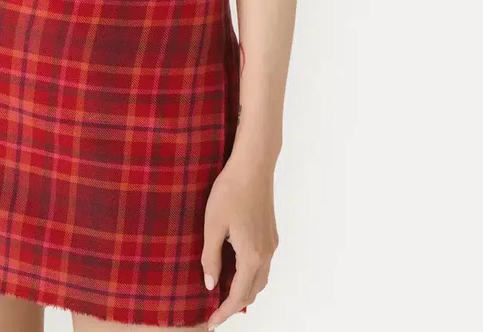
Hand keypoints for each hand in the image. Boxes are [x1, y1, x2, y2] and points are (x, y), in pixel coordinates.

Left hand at [200, 157, 277, 327]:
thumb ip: (211, 258)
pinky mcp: (271, 234)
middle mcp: (266, 254)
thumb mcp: (212, 225)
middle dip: (234, 304)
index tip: (211, 322)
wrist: (253, 166)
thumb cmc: (230, 191)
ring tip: (224, 293)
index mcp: (251, 256)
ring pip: (260, 279)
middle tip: (214, 310)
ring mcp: (271, 244)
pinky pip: (263, 265)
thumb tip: (211, 284)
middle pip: (252, 292)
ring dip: (244, 290)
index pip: (238, 295)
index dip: (224, 311)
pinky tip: (236, 269)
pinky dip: (251, 276)